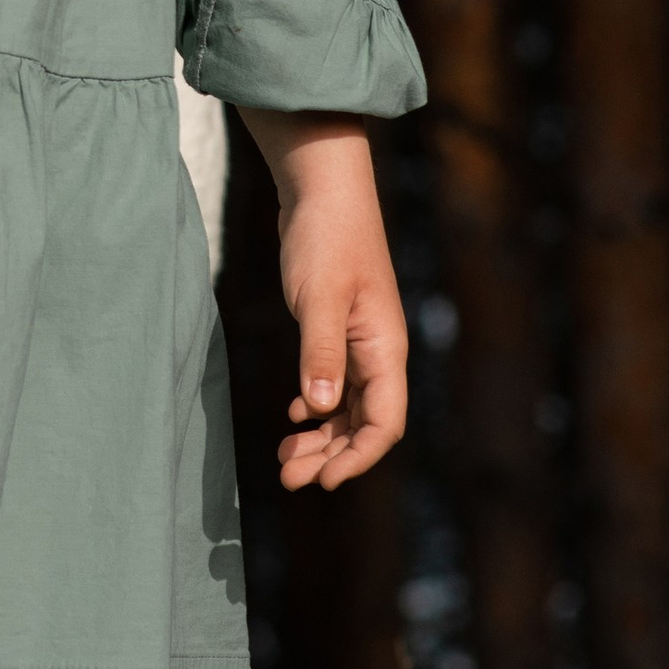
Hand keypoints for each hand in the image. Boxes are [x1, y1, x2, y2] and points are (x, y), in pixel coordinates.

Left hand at [238, 110, 407, 489]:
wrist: (322, 186)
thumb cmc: (325, 237)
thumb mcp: (318, 297)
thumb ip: (319, 353)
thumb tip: (321, 410)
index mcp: (384, 350)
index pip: (384, 423)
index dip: (358, 458)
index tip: (323, 482)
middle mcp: (378, 352)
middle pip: (364, 423)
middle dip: (331, 456)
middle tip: (288, 478)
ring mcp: (359, 340)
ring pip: (347, 406)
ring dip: (321, 436)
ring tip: (284, 457)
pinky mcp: (337, 327)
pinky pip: (334, 382)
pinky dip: (316, 404)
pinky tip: (295, 412)